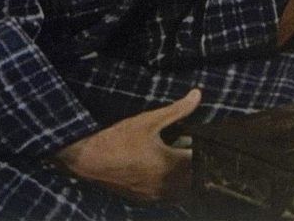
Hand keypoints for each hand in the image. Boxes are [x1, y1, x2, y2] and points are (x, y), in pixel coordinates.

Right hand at [55, 89, 201, 202]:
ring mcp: (152, 195)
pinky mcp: (141, 199)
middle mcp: (163, 185)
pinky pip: (165, 198)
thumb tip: (197, 94)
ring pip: (180, 193)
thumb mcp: (149, 120)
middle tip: (193, 151)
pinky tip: (163, 172)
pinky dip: (170, 188)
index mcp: (169, 166)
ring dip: (185, 179)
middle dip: (197, 168)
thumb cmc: (118, 138)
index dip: (206, 153)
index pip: (200, 165)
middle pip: (193, 182)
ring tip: (180, 162)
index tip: (206, 142)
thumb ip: (177, 109)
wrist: (87, 158)